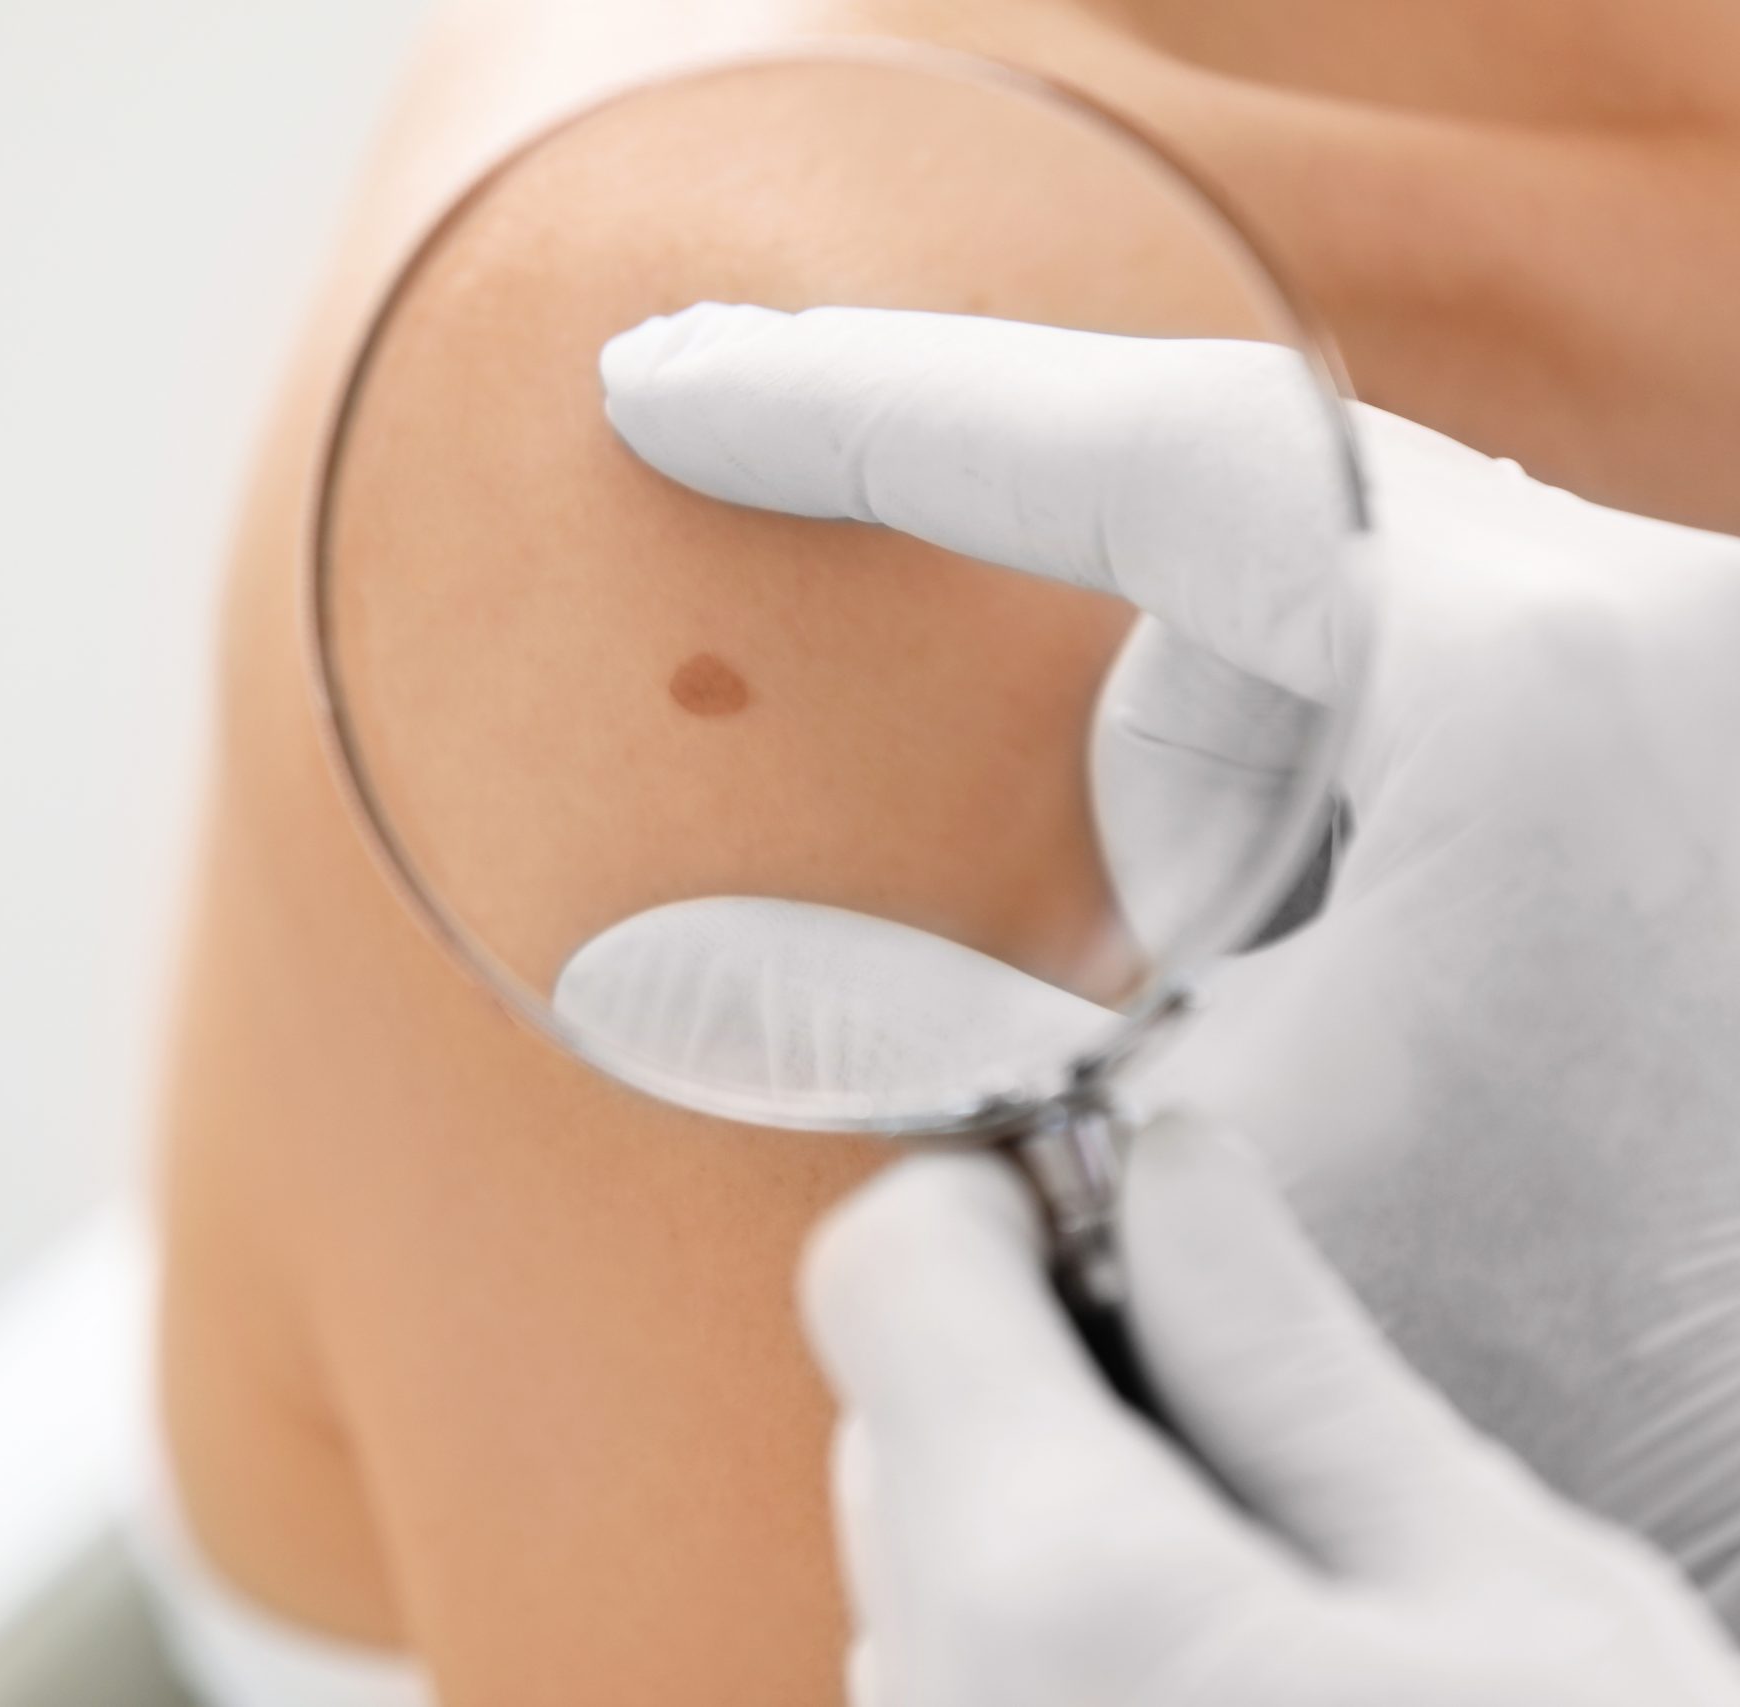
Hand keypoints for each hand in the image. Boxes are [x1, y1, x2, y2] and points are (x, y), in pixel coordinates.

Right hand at [597, 303, 1739, 1622]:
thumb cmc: (1520, 1342)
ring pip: (1330, 639)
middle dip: (1142, 774)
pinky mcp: (1707, 748)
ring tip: (1307, 1045)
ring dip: (1237, 822)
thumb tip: (634, 971)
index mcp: (1547, 686)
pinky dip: (1334, 826)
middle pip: (1242, 569)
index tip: (685, 385)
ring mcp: (1714, 683)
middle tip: (1165, 990)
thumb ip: (880, 1029)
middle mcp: (1679, 630)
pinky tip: (1383, 1011)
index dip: (879, 408)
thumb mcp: (1147, 1167)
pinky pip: (1435, 697)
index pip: (1153, 447)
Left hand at [801, 1117, 1739, 1706]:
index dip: (995, 1207)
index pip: (886, 1272)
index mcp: (1059, 1588)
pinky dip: (1040, 1668)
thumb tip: (1176, 1173)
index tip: (1109, 1212)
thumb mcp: (1516, 1614)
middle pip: (893, 1430)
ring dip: (1045, 1538)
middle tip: (1239, 1425)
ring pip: (920, 1582)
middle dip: (1034, 1379)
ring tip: (1266, 1625)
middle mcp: (931, 1706)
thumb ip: (1295, 1371)